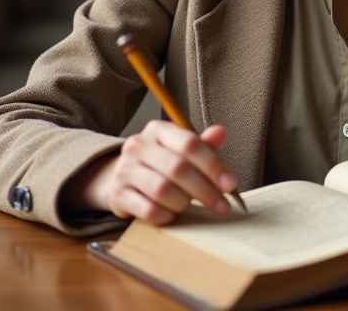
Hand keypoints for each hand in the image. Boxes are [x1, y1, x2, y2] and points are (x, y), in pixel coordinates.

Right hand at [62, 121, 237, 224]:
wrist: (122, 177)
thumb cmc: (161, 163)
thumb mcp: (181, 150)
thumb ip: (203, 144)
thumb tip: (221, 133)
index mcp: (158, 130)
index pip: (190, 143)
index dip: (213, 165)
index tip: (230, 184)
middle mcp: (138, 145)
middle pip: (178, 168)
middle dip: (205, 190)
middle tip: (221, 206)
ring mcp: (125, 169)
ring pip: (162, 190)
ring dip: (184, 203)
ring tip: (191, 207)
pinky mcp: (118, 194)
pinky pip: (148, 210)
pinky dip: (166, 215)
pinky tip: (172, 215)